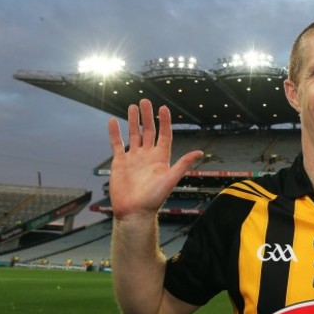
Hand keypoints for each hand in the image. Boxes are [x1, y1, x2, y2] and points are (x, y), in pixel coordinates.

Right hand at [108, 99, 202, 221]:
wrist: (135, 212)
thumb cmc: (154, 199)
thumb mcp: (170, 179)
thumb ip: (183, 164)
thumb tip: (200, 152)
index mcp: (161, 158)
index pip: (164, 135)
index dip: (164, 121)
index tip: (163, 108)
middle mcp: (148, 155)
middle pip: (148, 131)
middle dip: (147, 116)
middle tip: (144, 101)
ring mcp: (134, 158)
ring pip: (134, 135)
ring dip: (132, 121)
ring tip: (132, 107)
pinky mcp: (120, 163)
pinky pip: (117, 144)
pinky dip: (115, 133)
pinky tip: (112, 122)